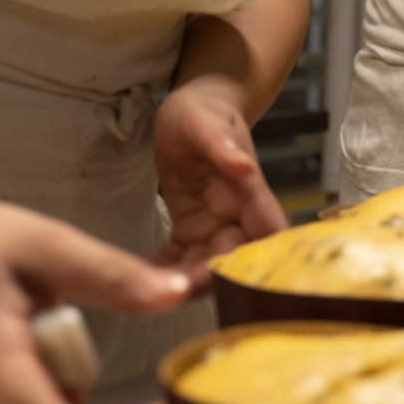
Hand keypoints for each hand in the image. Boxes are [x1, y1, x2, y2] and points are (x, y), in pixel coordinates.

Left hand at [152, 81, 286, 276]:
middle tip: (170, 294)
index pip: (265, 232)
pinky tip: (138, 280)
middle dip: (208, 280)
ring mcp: (214, 224)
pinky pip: (180, 259)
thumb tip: (244, 167)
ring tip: (146, 295)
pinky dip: (163, 272)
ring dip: (182, 282)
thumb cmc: (204, 109)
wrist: (194, 108)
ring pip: (206, 265)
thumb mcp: (205, 122)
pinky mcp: (192, 228)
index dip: (255, 261)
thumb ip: (222, 145)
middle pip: (233, 258)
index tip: (229, 280)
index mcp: (248, 190)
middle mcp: (237, 214)